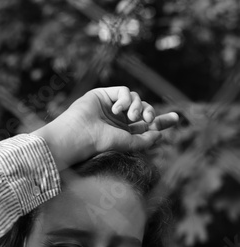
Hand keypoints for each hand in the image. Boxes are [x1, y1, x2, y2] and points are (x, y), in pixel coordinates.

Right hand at [32, 86, 177, 169]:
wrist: (79, 134)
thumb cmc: (100, 143)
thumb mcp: (128, 144)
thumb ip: (146, 140)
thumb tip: (159, 133)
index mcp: (124, 133)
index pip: (146, 125)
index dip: (161, 121)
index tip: (176, 118)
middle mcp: (118, 120)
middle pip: (144, 109)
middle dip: (151, 112)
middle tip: (149, 119)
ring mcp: (111, 106)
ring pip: (136, 99)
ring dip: (138, 107)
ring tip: (131, 117)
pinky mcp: (104, 94)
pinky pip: (125, 91)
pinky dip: (126, 99)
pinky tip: (117, 109)